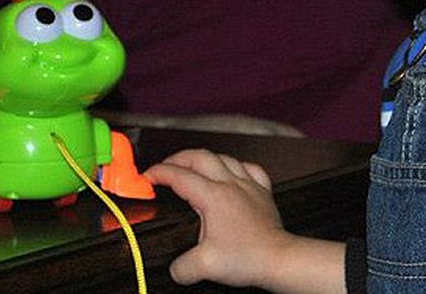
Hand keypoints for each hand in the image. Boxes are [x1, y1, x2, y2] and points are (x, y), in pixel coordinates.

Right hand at [145, 148, 291, 287]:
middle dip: (177, 158)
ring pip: (224, 158)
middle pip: (200, 157)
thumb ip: (181, 267)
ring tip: (194, 165)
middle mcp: (231, 185)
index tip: (147, 176)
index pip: (179, 176)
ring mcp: (248, 185)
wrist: (279, 259)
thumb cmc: (249, 258)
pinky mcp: (262, 193)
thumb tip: (175, 269)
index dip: (159, 173)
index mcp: (213, 196)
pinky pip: (249, 168)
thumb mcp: (204, 266)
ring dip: (204, 159)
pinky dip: (237, 166)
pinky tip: (233, 172)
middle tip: (165, 166)